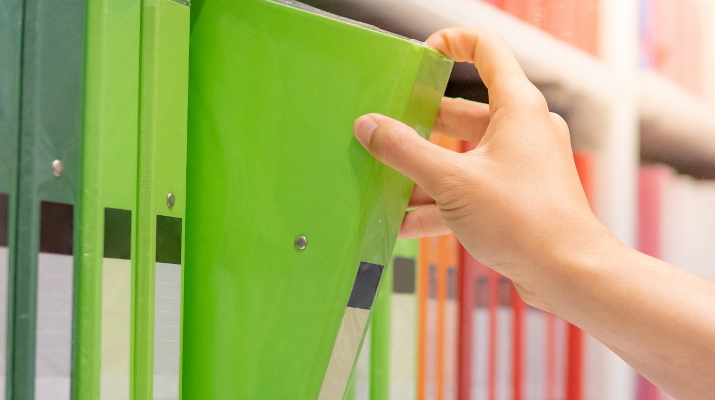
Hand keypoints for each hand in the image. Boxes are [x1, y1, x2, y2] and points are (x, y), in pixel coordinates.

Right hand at [353, 27, 614, 310]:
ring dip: (424, 172)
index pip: (486, 49)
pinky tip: (406, 221)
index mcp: (517, 108)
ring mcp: (519, 166)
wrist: (567, 273)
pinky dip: (439, 202)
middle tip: (387, 131)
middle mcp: (522, 131)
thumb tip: (370, 127)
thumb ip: (406, 151)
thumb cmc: (527, 221)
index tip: (420, 56)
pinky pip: (469, 189)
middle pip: (461, 113)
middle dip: (420, 125)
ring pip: (461, 157)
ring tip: (387, 183)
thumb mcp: (452, 181)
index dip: (451, 42)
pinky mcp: (513, 197)